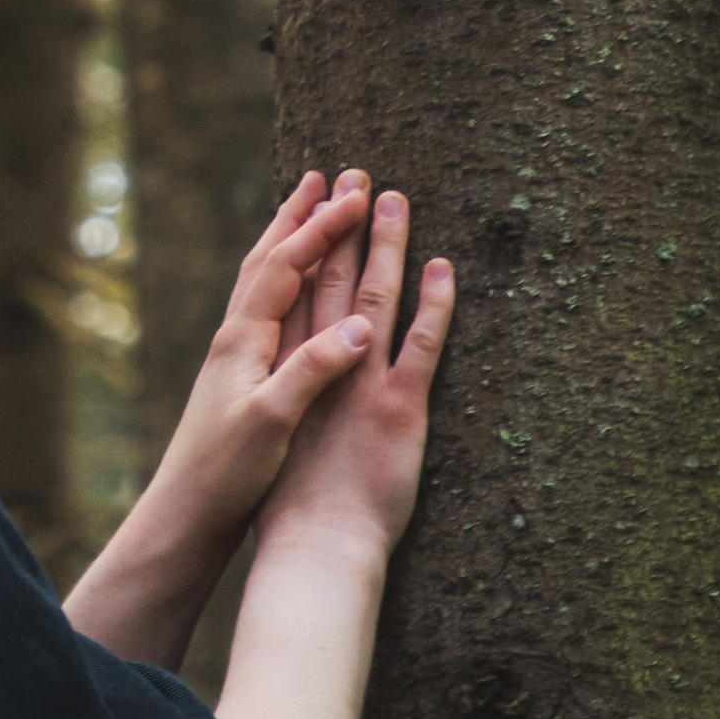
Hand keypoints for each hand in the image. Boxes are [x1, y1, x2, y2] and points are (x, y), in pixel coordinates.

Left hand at [133, 171, 385, 566]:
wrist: (186, 512)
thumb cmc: (225, 472)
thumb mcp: (272, 421)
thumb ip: (311, 370)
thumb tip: (358, 325)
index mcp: (242, 339)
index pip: (285, 265)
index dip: (321, 229)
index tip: (356, 196)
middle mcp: (235, 337)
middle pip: (268, 258)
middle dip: (299, 216)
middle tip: (325, 177)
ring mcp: (235, 356)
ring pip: (263, 280)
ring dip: (289, 240)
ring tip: (308, 211)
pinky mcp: (241, 378)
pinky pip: (268, 310)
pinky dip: (287, 282)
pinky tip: (299, 288)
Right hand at [254, 177, 453, 563]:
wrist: (312, 544)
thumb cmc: (288, 505)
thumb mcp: (277, 441)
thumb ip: (290, 397)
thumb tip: (293, 373)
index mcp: (290, 369)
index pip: (297, 290)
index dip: (305, 242)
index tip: (311, 201)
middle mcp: (323, 364)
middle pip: (334, 279)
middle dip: (343, 223)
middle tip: (353, 173)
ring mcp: (362, 382)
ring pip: (375, 297)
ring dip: (386, 245)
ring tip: (395, 198)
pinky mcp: (399, 407)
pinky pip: (422, 343)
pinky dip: (433, 303)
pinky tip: (442, 268)